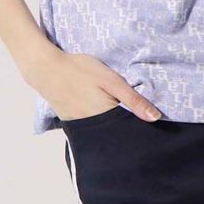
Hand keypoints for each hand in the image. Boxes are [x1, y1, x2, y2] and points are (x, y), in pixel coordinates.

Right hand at [25, 49, 162, 123]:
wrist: (47, 69)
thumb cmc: (81, 70)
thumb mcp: (111, 80)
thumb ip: (133, 100)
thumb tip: (156, 118)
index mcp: (107, 117)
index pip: (129, 131)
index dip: (141, 129)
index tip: (152, 128)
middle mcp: (94, 128)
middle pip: (116, 134)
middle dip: (127, 130)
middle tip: (138, 121)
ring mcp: (81, 127)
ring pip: (103, 132)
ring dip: (112, 128)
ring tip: (120, 118)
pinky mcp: (72, 122)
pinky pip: (90, 128)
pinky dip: (98, 124)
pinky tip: (102, 114)